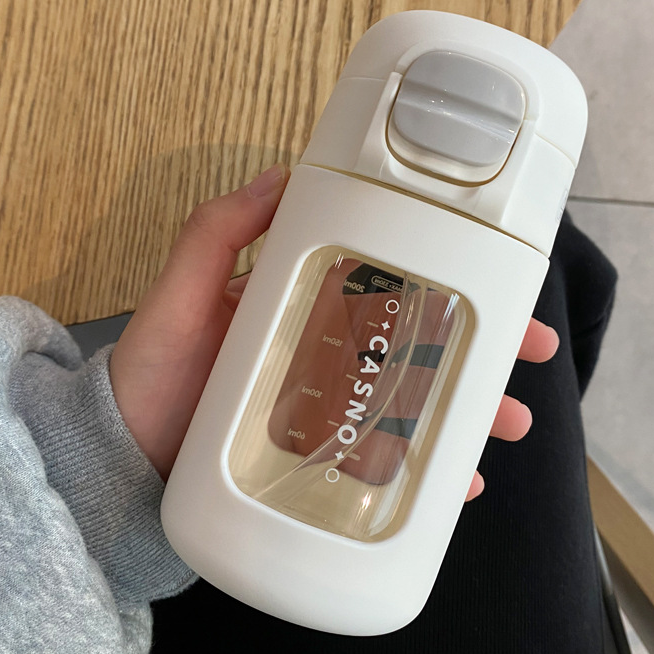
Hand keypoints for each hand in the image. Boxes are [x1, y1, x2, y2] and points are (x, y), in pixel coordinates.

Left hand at [110, 164, 558, 496]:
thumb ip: (219, 231)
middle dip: (483, 346)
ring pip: (415, 403)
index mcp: (305, 306)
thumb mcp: (179, 292)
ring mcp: (327, 409)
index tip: (500, 278)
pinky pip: (386, 459)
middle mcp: (325, 354)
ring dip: (469, 409)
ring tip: (509, 421)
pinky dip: (427, 469)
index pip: (390, 285)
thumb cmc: (148, 373)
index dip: (448, 278)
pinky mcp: (321, 458)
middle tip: (533, 351)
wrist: (120, 459)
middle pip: (420, 344)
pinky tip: (459, 480)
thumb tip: (282, 174)